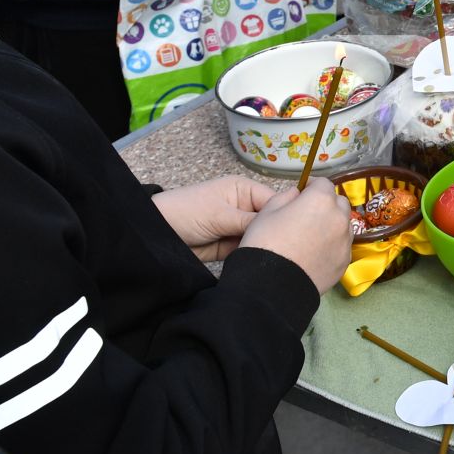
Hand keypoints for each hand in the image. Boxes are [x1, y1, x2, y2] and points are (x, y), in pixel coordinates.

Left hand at [152, 175, 275, 262]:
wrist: (157, 235)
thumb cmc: (186, 212)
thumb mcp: (220, 214)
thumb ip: (251, 221)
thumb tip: (281, 224)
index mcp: (244, 190)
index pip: (275, 201)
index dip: (285, 215)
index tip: (296, 232)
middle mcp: (245, 208)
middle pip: (271, 222)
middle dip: (276, 234)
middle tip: (287, 249)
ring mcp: (239, 228)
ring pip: (262, 238)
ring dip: (265, 247)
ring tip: (277, 258)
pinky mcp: (232, 246)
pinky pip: (249, 251)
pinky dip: (253, 256)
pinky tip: (262, 263)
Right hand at [237, 184, 353, 292]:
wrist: (272, 285)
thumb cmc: (265, 243)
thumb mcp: (267, 211)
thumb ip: (286, 196)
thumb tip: (298, 194)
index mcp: (321, 200)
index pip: (323, 183)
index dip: (312, 186)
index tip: (302, 193)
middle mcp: (339, 218)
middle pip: (338, 203)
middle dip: (326, 204)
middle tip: (307, 215)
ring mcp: (345, 241)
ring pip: (343, 225)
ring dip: (332, 224)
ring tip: (311, 237)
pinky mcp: (345, 262)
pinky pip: (342, 246)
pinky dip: (333, 245)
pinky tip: (316, 254)